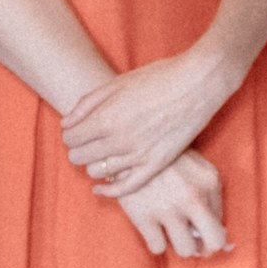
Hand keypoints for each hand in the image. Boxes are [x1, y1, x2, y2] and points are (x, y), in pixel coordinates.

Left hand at [62, 50, 234, 197]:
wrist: (199, 82)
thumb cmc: (159, 76)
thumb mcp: (118, 82)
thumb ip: (88, 103)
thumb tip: (66, 123)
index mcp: (106, 117)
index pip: (70, 138)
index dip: (70, 134)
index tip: (76, 130)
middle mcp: (119, 139)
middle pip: (79, 157)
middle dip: (78, 149)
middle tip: (86, 142)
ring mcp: (138, 154)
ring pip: (98, 172)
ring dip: (93, 164)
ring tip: (100, 155)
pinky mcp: (156, 164)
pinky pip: (125, 187)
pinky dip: (109, 190)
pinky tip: (101, 187)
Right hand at [111, 149, 228, 257]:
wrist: (128, 147)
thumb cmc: (166, 160)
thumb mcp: (196, 168)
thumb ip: (210, 196)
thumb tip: (223, 236)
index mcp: (209, 181)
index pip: (222, 224)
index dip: (212, 234)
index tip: (202, 234)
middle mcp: (193, 197)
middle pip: (214, 243)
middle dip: (205, 248)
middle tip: (194, 242)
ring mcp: (168, 208)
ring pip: (186, 250)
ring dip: (179, 244)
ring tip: (170, 231)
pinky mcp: (143, 216)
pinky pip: (158, 248)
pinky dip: (156, 241)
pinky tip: (153, 228)